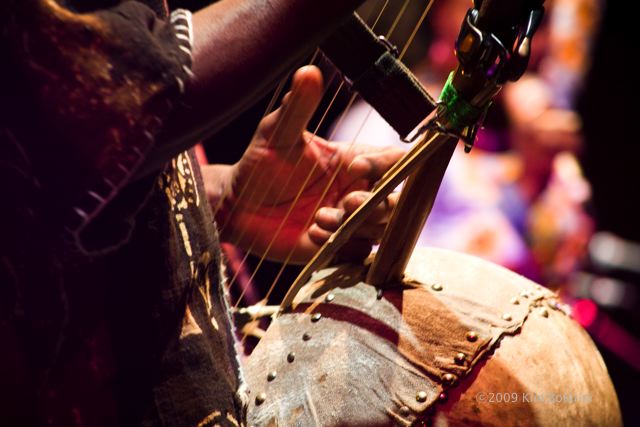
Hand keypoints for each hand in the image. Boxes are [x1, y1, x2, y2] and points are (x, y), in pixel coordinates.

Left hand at [210, 65, 403, 263]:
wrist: (237, 204)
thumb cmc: (260, 164)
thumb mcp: (277, 134)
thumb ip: (297, 107)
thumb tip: (308, 72)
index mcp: (353, 161)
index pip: (394, 162)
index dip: (386, 166)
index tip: (356, 167)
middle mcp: (356, 191)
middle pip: (394, 199)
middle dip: (376, 203)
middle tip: (345, 202)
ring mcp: (348, 220)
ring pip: (379, 227)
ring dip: (356, 225)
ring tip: (320, 220)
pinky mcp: (336, 246)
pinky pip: (356, 251)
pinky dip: (341, 245)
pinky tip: (313, 236)